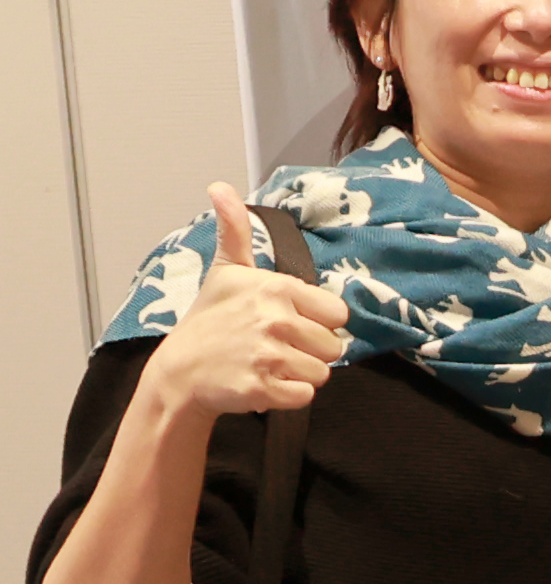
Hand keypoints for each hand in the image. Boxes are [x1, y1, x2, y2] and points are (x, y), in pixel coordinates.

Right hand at [140, 183, 346, 420]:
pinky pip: (305, 396)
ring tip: (267, 364)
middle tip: (273, 346)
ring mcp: (268, 355)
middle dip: (309, 351)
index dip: (317, 322)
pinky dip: (288, 396)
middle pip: (334, 347)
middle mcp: (274, 319)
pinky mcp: (261, 388)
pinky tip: (263, 383)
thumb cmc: (209, 320)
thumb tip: (220, 187)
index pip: (337, 314)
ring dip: (298, 374)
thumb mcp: (226, 271)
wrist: (179, 371)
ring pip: (322, 373)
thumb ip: (236, 231)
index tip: (289, 322)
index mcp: (276, 289)